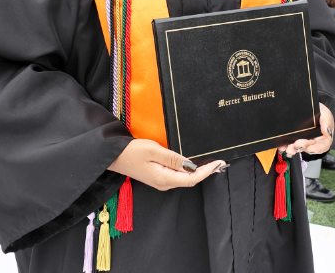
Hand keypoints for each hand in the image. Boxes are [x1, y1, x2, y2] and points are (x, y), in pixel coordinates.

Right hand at [108, 138, 224, 190]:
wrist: (114, 156)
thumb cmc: (132, 152)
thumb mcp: (153, 150)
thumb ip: (173, 158)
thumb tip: (191, 165)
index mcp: (164, 179)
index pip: (192, 178)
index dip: (207, 172)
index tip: (219, 163)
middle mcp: (164, 183)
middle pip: (190, 180)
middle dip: (206, 171)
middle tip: (220, 161)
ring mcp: (162, 181)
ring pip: (185, 178)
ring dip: (199, 171)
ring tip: (212, 162)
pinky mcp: (159, 177)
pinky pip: (178, 175)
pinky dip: (189, 169)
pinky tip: (195, 163)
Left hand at [279, 104, 333, 156]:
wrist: (310, 106)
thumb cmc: (321, 111)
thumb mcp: (326, 114)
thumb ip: (327, 122)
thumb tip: (327, 132)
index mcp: (324, 137)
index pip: (322, 146)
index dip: (317, 149)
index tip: (310, 149)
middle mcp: (314, 141)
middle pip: (309, 147)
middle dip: (303, 147)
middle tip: (297, 144)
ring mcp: (304, 140)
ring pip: (299, 147)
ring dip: (293, 149)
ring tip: (289, 148)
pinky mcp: (295, 138)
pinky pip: (290, 144)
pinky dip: (285, 146)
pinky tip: (282, 147)